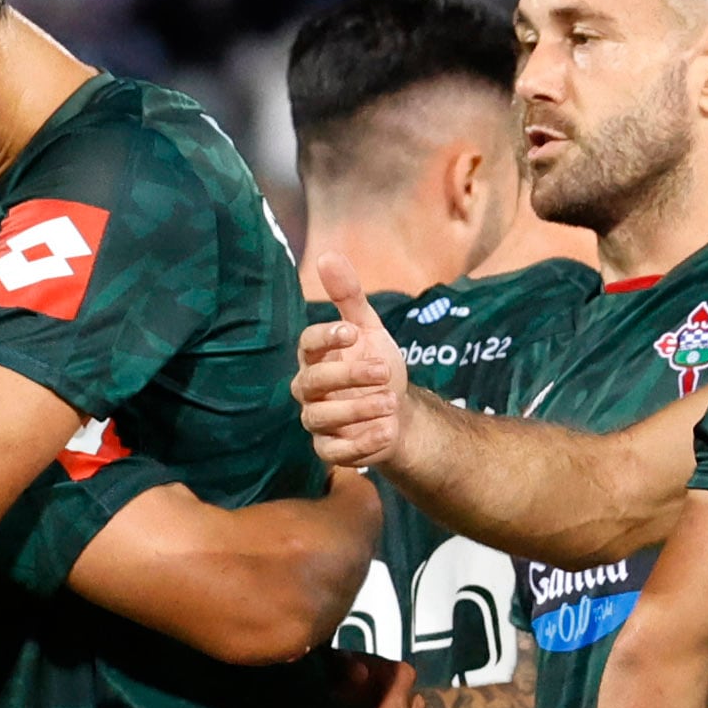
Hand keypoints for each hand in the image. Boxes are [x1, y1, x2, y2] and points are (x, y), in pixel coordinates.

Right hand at [292, 262, 415, 475]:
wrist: (399, 413)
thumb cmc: (377, 366)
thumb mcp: (370, 329)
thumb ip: (349, 297)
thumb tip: (327, 255)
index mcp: (317, 357)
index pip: (308, 344)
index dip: (327, 337)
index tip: (352, 331)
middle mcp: (310, 389)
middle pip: (313, 383)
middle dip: (348, 376)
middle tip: (383, 371)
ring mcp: (318, 421)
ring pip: (320, 418)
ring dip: (357, 410)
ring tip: (390, 402)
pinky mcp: (330, 450)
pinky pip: (333, 452)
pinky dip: (360, 443)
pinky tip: (386, 430)